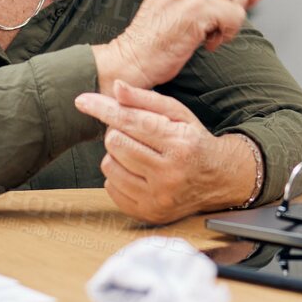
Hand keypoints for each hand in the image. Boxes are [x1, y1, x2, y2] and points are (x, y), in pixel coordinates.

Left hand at [73, 80, 257, 223]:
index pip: (132, 122)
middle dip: (118, 133)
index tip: (82, 101)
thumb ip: (145, 99)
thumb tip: (116, 87)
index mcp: (180, 144)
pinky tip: (136, 172)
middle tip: (133, 134)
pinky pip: (111, 188)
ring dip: (116, 155)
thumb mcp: (178, 114)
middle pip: (116, 143)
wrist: (218, 179)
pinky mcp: (149, 214)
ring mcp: (159, 198)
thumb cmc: (194, 141)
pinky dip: (118, 176)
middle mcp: (170, 174)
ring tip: (137, 153)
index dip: (104, 109)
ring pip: (109, 166)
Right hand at [93, 0, 265, 92]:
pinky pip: (236, 16)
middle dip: (230, 4)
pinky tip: (201, 40)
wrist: (133, 56)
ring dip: (228, 23)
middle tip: (200, 21)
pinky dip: (225, 34)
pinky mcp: (195, 5)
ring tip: (197, 30)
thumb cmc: (164, 32)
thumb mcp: (195, 6)